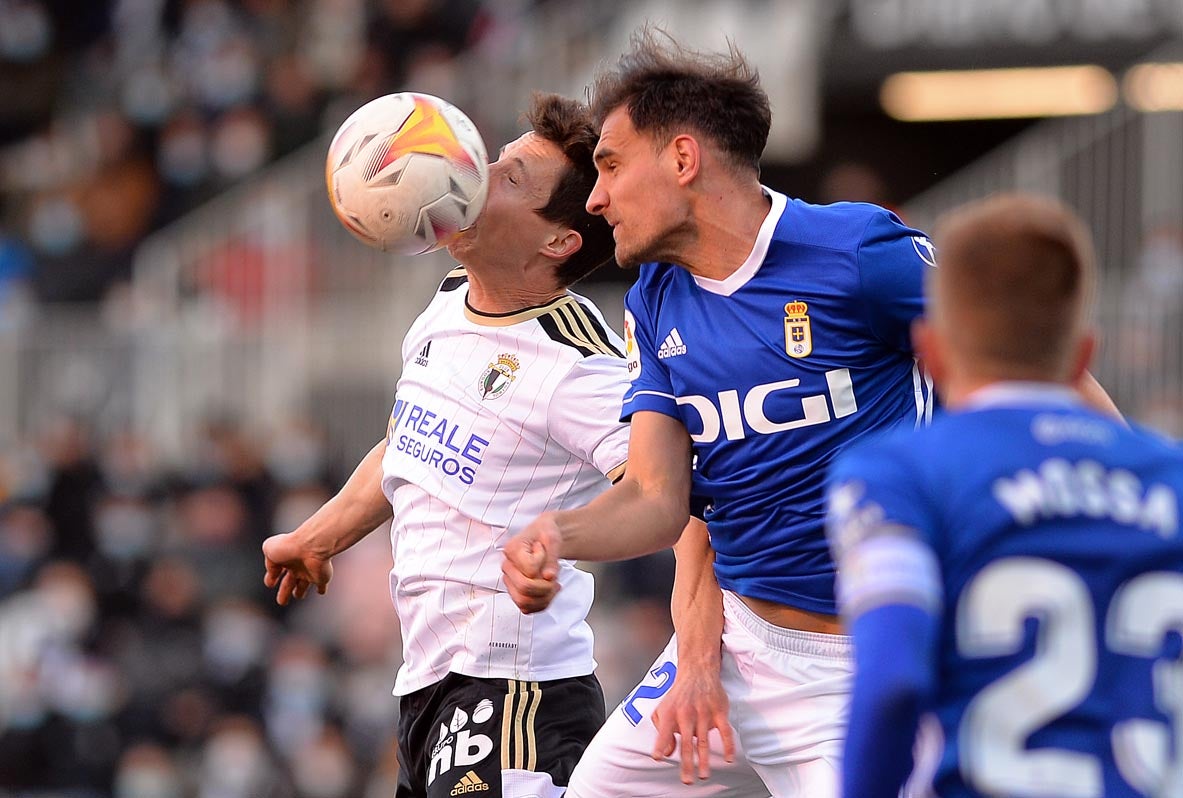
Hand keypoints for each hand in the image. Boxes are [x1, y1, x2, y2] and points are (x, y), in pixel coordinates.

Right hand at [262, 530, 333, 604]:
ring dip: (300, 592)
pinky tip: (321, 591)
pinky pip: (322, 584)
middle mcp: (296, 566)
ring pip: (303, 586)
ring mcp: (309, 572)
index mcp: (283, 559)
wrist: (311, 546)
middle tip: (282, 602)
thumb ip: (269, 561)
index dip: (271, 577)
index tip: (270, 583)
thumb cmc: (289, 546)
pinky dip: (321, 588)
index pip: (275, 571)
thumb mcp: (269, 549)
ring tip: (298, 595)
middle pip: (289, 583)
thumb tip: (272, 572)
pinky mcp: (321, 577)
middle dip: (284, 592)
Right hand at [501, 513, 561, 613]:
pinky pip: (526, 608)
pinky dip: (542, 604)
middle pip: (524, 589)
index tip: (546, 552)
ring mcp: (510, 581)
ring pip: (524, 602)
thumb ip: (552, 556)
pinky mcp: (516, 592)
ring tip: (554, 585)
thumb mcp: (553, 538)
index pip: (530, 569)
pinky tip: (550, 592)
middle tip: (554, 577)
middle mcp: (507, 567)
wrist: (544, 538)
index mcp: (512, 549)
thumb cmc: (546, 534)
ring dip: (545, 597)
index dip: (544, 564)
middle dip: (546, 586)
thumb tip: (549, 576)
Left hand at [651, 665, 735, 783]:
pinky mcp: (719, 712)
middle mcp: (686, 714)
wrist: (697, 672)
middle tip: (687, 781)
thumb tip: (666, 753)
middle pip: (687, 743)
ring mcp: (704, 713)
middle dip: (687, 764)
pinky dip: (728, 745)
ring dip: (704, 760)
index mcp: (670, 714)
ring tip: (704, 775)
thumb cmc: (678, 695)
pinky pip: (725, 732)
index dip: (660, 744)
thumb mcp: (663, 710)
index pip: (664, 732)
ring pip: (704, 741)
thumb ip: (662, 732)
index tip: (658, 757)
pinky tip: (729, 758)